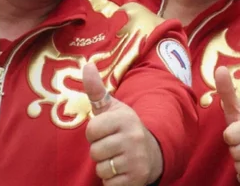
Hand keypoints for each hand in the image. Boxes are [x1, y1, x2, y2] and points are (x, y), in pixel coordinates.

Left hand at [83, 63, 163, 184]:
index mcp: (126, 119)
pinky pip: (109, 184)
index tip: (108, 131)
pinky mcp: (136, 178)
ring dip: (106, 167)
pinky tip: (123, 171)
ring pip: (101, 168)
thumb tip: (86, 65)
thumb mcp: (113, 108)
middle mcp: (133, 138)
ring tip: (118, 158)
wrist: (153, 153)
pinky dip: (113, 181)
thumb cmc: (126, 129)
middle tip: (114, 147)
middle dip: (100, 152)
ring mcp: (136, 159)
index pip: (91, 130)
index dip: (95, 133)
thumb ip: (97, 90)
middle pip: (95, 151)